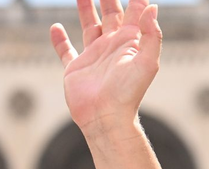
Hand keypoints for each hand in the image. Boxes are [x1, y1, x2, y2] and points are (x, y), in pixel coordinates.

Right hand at [50, 0, 161, 135]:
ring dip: (86, 9)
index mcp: (131, 43)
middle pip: (112, 14)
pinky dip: (60, 40)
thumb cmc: (128, 93)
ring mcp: (94, 56)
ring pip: (90, 26)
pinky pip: (66, 50)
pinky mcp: (76, 68)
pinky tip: (56, 27)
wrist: (106, 117)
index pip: (135, 12)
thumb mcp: (147, 63)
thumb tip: (152, 7)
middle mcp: (113, 47)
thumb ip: (152, 35)